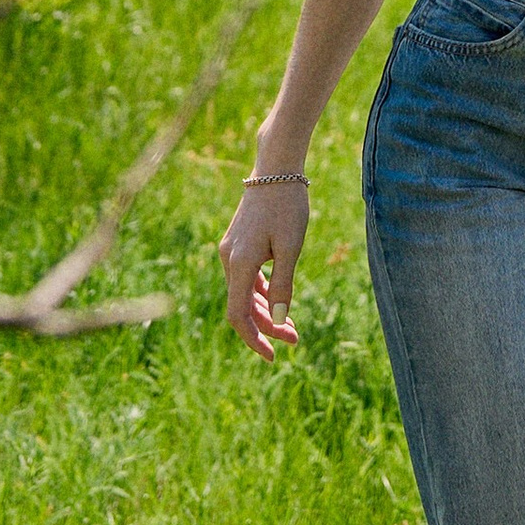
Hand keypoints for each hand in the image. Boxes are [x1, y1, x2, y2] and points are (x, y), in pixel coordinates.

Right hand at [220, 176, 308, 360]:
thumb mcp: (291, 247)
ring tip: (291, 325)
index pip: (238, 315)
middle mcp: (229, 259)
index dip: (253, 339)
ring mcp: (231, 250)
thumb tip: (278, 319)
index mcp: (239, 263)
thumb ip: (282, 284)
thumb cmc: (288, 205)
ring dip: (265, 311)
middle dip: (267, 326)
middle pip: (242, 306)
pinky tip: (277, 299)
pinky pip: (245, 277)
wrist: (276, 168)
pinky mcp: (238, 243)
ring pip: (243, 293)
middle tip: (295, 339)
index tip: (271, 355)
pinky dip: (260, 292)